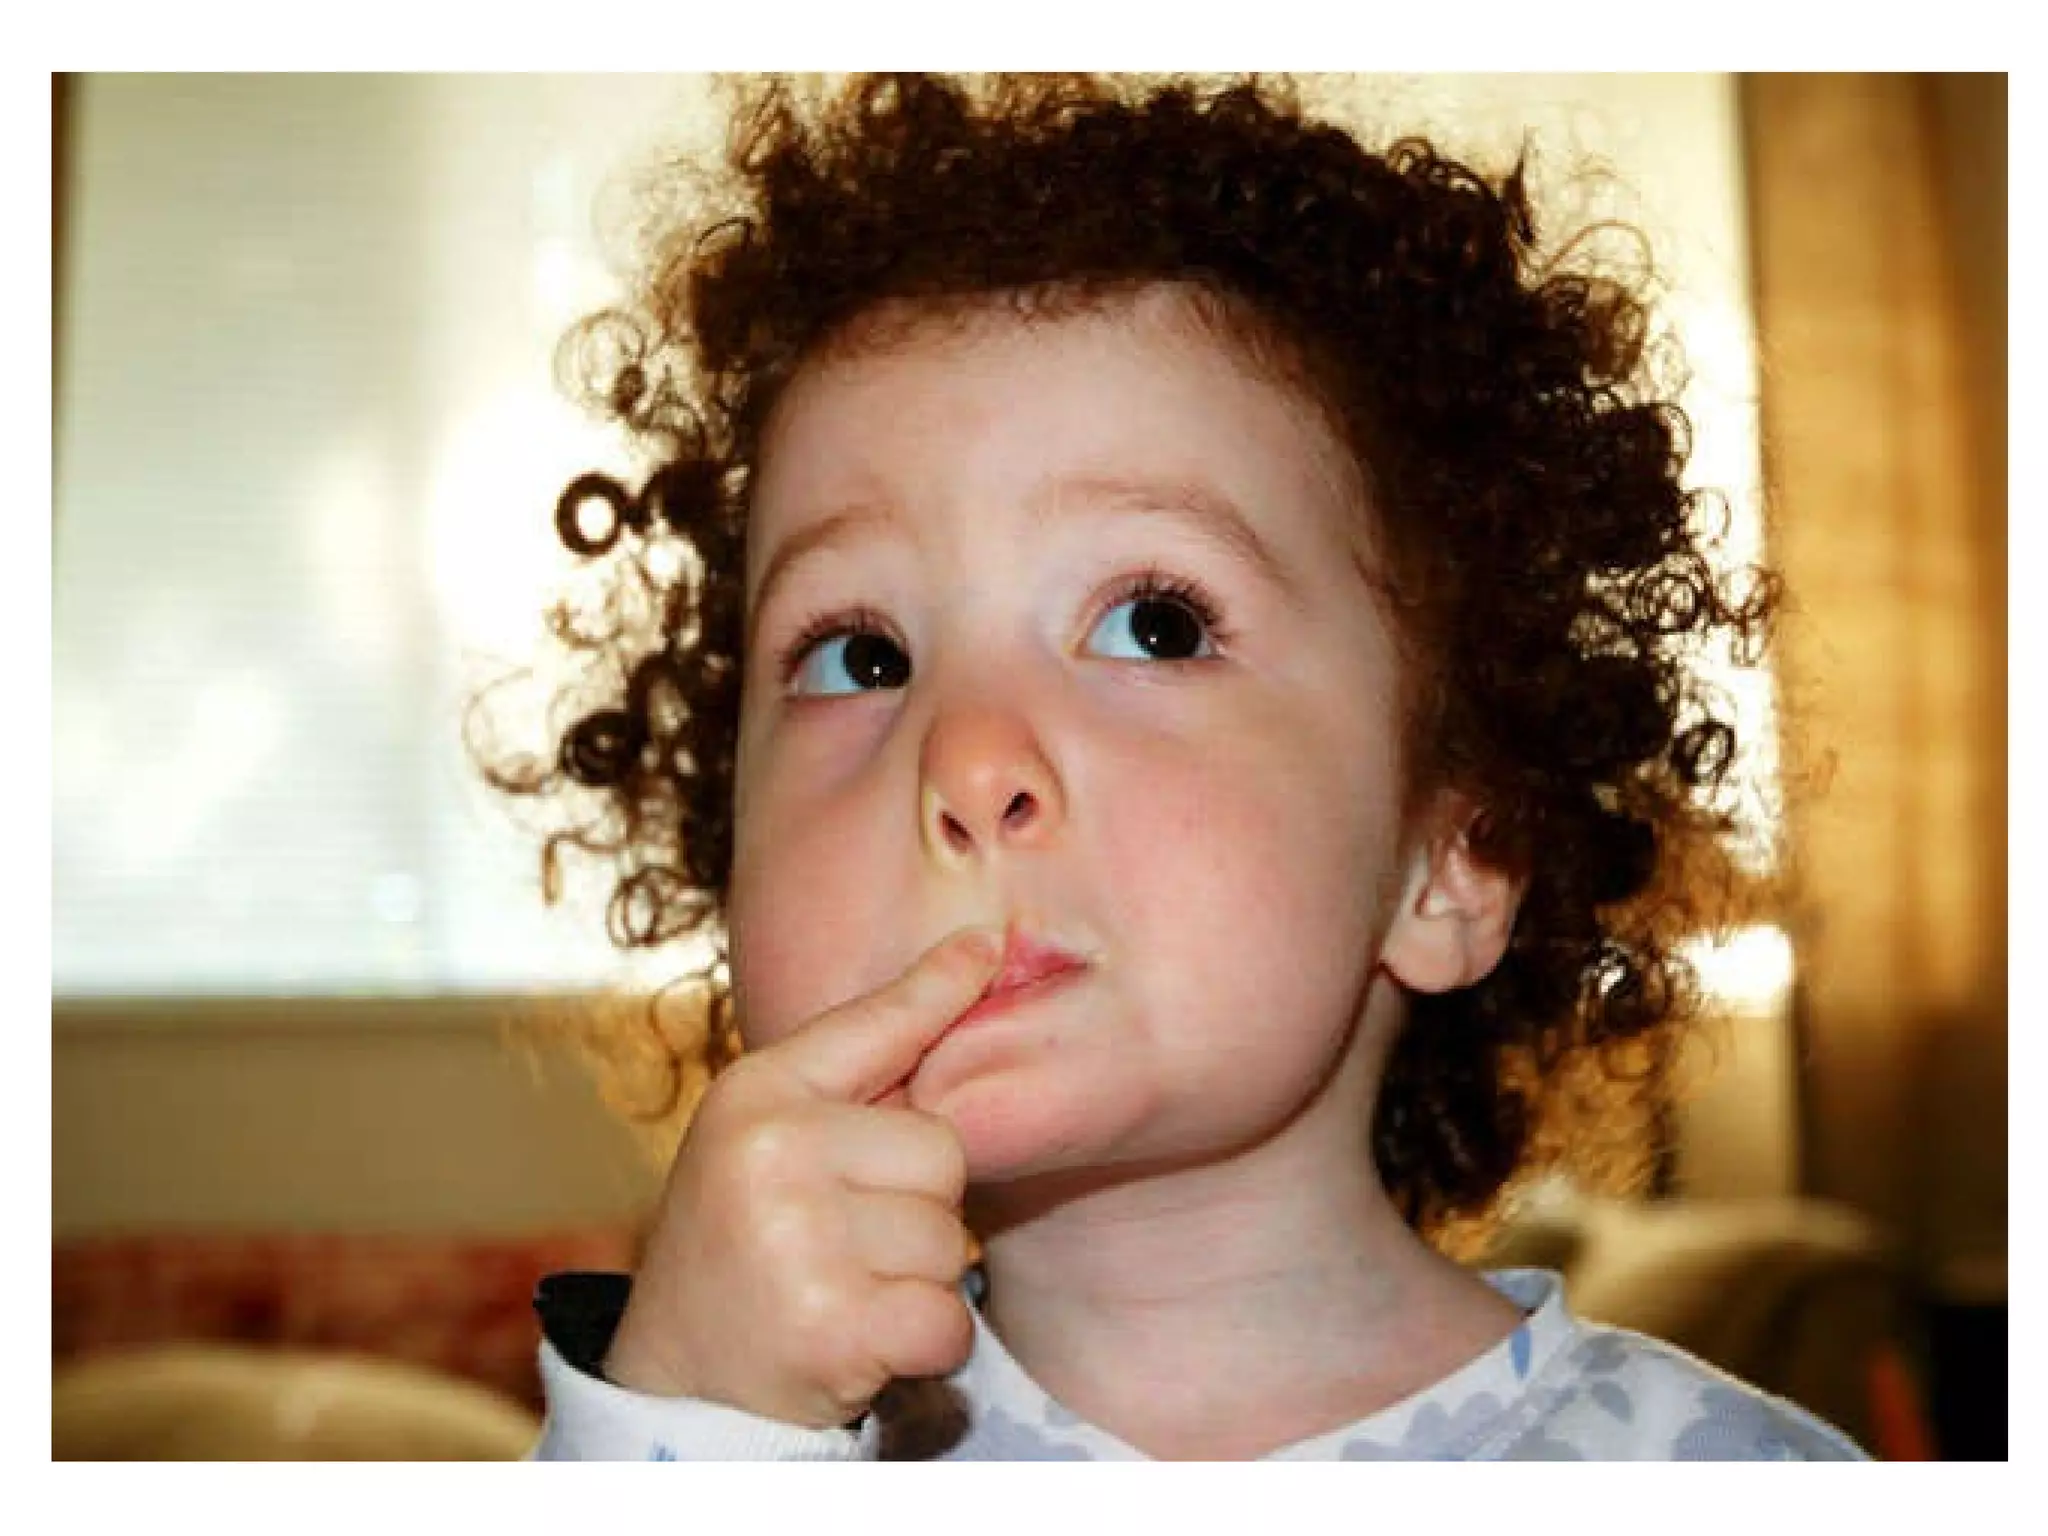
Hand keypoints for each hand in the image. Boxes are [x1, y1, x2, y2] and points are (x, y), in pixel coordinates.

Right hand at [600, 926, 1002, 1428]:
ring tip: (841, 1292)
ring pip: (949, 1240)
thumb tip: (973, 959)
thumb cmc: (738, 1252)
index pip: (872, 1025)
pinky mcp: (831, 1325)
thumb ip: (852, 1077)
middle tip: (842, 1245)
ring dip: (916, 1281)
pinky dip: (924, 1344)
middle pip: (941, 1150)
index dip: (938, 988)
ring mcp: (798, 1238)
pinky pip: (947, 1317)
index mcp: (755, 1095)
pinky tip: (860, 1343)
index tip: (988, 942)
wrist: (674, 1388)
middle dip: (916, 1207)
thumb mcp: (765, 1143)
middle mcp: (772, 1151)